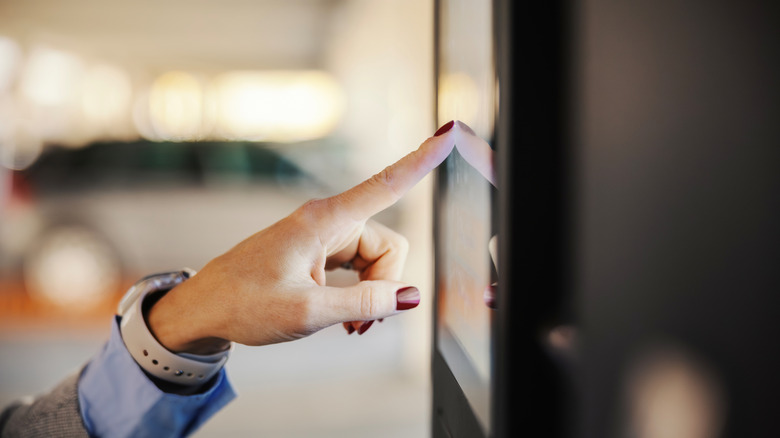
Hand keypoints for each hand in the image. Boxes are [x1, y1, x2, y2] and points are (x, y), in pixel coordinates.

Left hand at [147, 122, 458, 353]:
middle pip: (389, 246)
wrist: (204, 307)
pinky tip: (345, 318)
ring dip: (372, 295)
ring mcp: (323, 238)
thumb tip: (409, 296)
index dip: (421, 160)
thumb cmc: (245, 303)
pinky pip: (358, 268)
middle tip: (361, 323)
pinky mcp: (318, 253)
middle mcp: (328, 223)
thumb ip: (364, 304)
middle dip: (385, 286)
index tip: (447, 130)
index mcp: (325, 221)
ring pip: (376, 261)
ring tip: (350, 326)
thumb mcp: (308, 311)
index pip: (385, 185)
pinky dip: (359, 294)